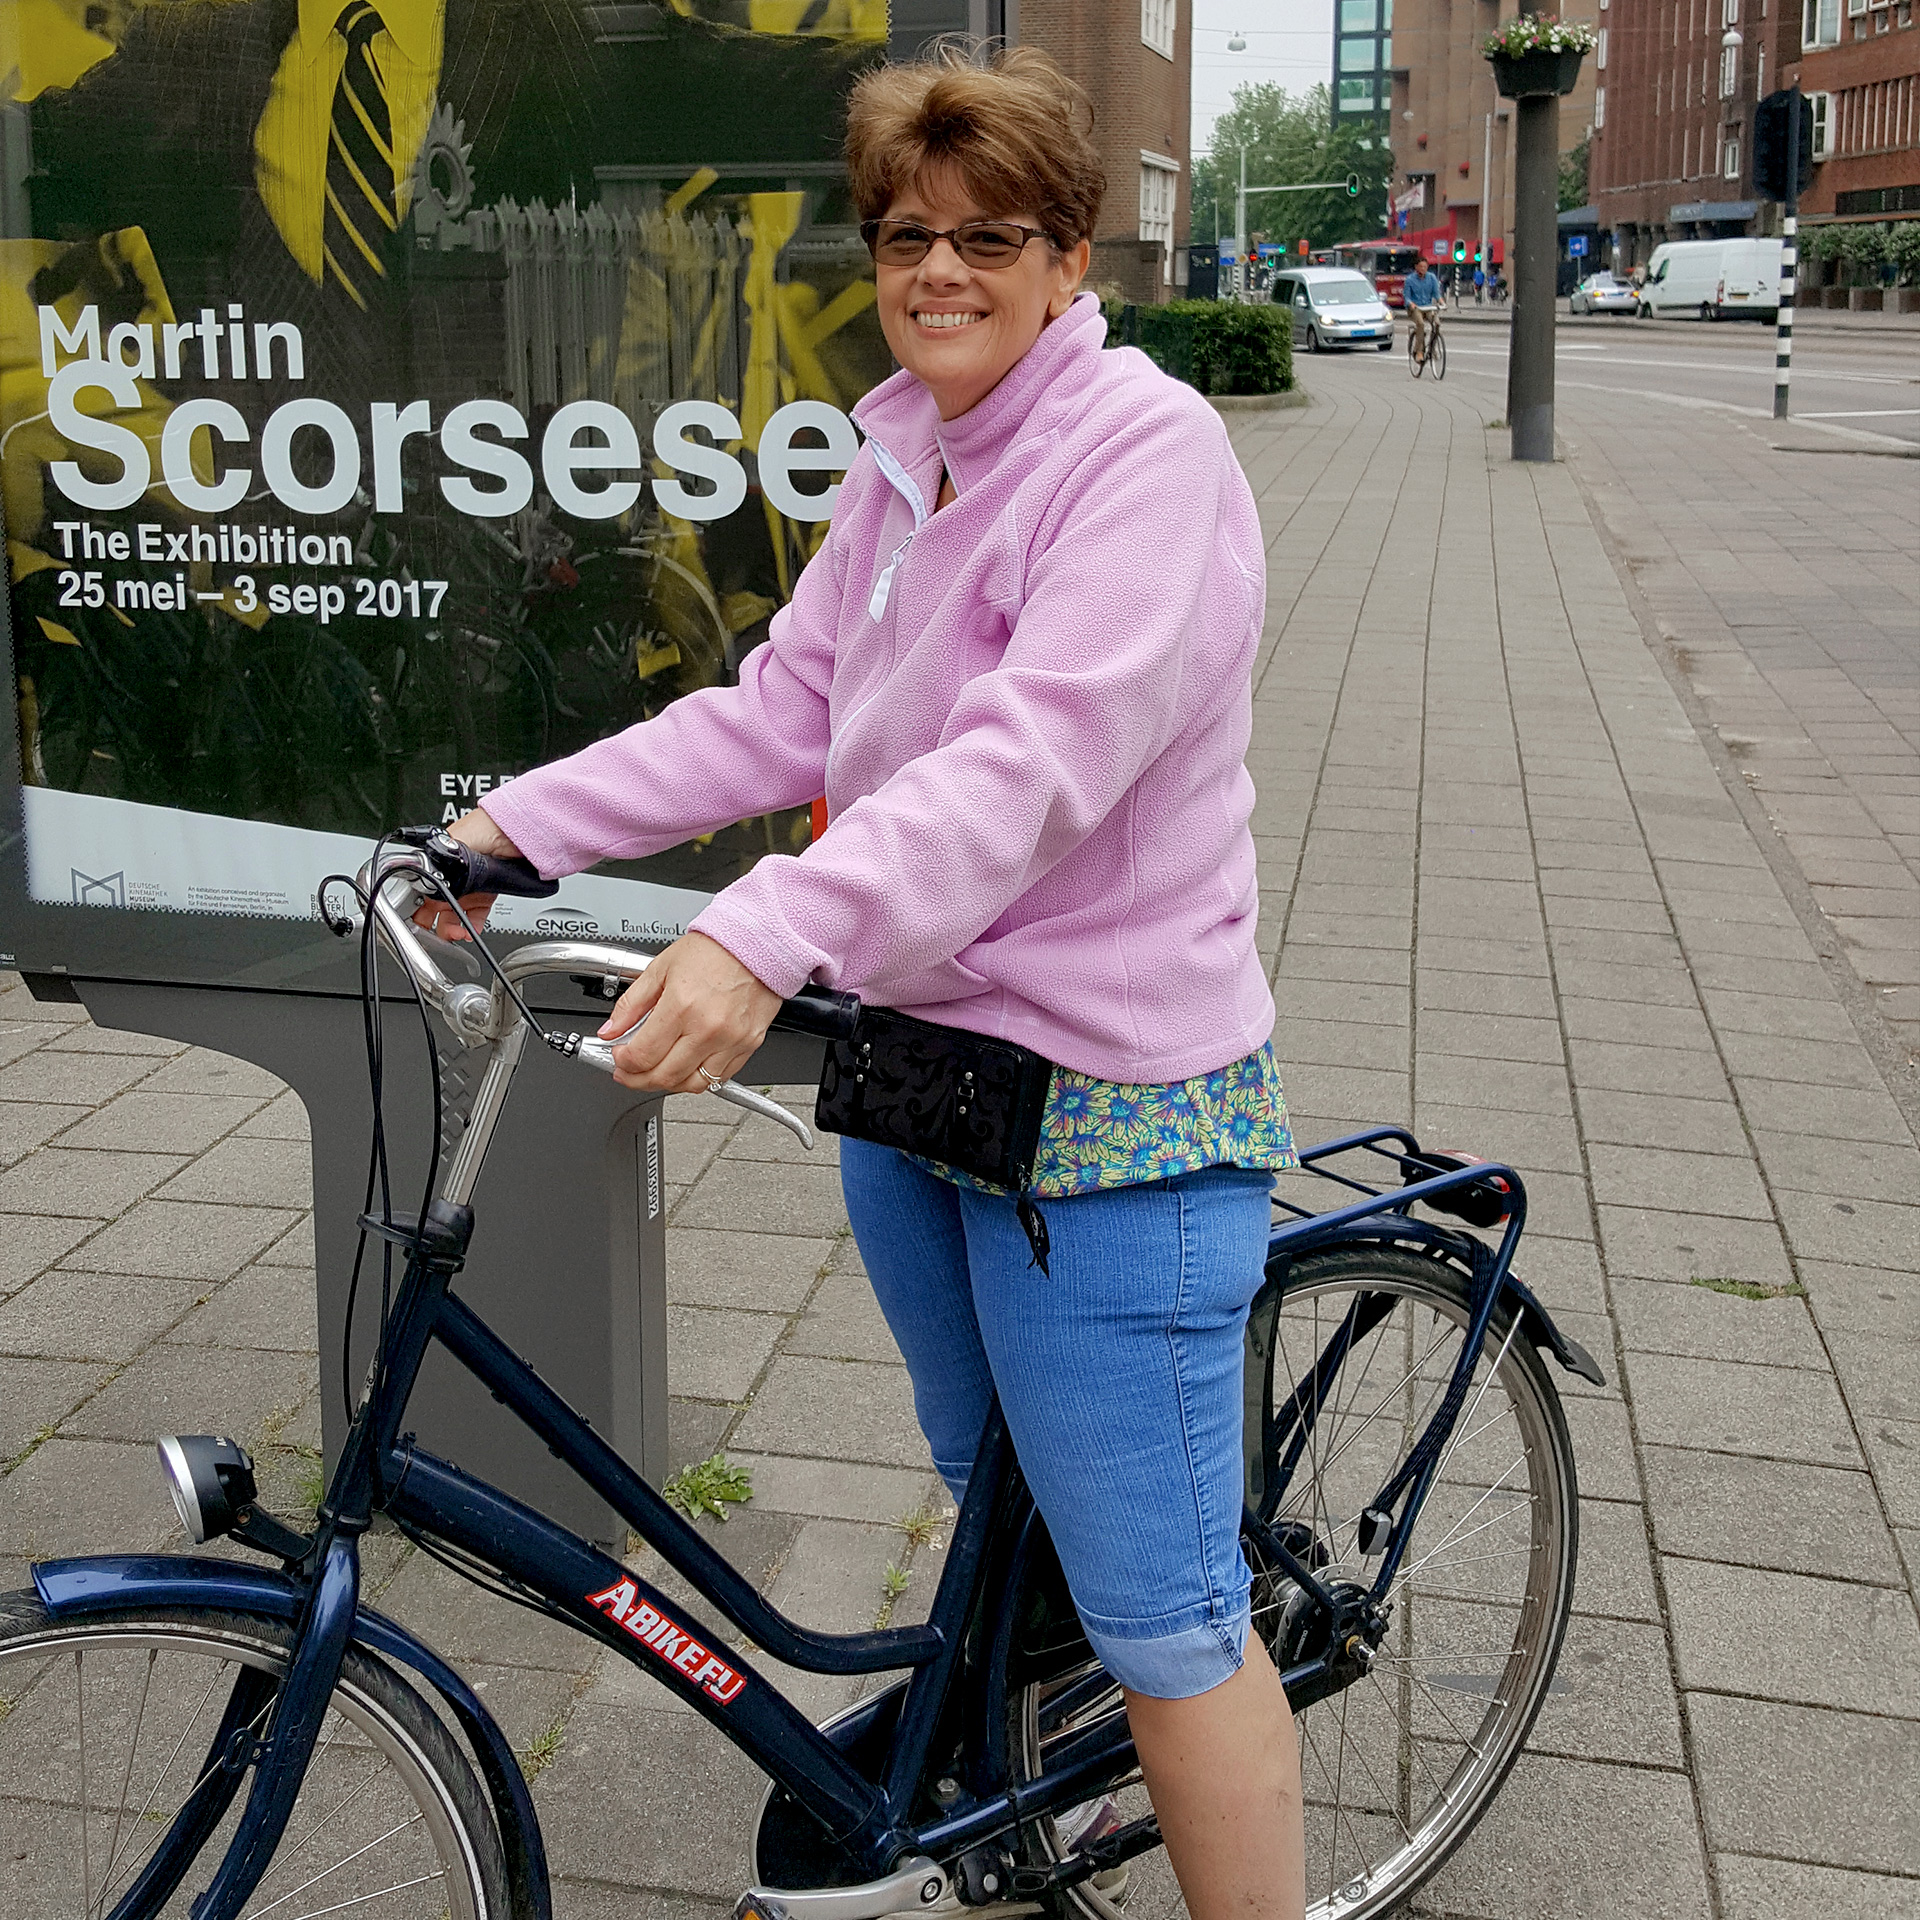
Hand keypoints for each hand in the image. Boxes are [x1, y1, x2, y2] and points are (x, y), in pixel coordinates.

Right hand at [411, 808, 520, 938]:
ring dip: (452, 927)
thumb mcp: (457, 844)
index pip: (422, 889)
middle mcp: (453, 875)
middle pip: (435, 905)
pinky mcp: (487, 893)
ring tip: (455, 934)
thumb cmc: (487, 826)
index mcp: (439, 862)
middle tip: (434, 931)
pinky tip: (470, 931)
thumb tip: (429, 878)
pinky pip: (476, 914)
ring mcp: (470, 885)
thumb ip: (442, 862)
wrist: (517, 829)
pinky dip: (471, 925)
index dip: (417, 906)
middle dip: (432, 921)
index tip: (418, 920)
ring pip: (454, 913)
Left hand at [599, 932, 782, 1094]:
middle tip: (629, 1071)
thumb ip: (631, 1004)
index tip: (619, 1057)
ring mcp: (732, 1040)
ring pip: (693, 1085)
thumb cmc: (713, 950)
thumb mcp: (660, 968)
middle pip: (664, 1076)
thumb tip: (610, 1031)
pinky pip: (719, 1077)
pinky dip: (699, 1077)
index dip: (623, 1063)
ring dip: (668, 1083)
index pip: (643, 1055)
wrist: (755, 942)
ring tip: (656, 1070)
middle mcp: (708, 1028)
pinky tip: (686, 1064)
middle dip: (638, 1079)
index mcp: (682, 1006)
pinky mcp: (749, 1044)